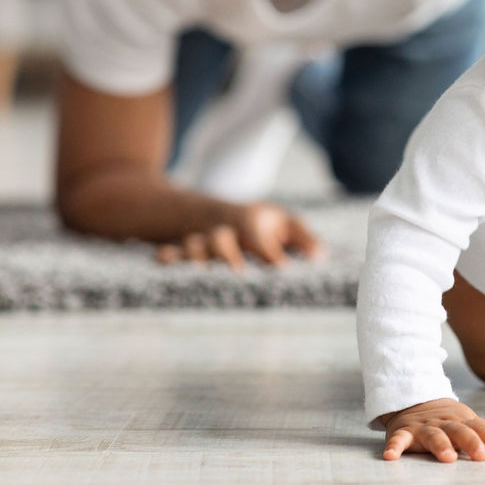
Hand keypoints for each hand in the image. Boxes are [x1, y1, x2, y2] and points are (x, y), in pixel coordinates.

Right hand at [155, 201, 321, 270]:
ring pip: (194, 246)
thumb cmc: (259, 224)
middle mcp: (223, 232)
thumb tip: (322, 258)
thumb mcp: (285, 224)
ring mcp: (200, 242)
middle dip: (228, 254)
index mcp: (251, 223)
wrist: (212, 212)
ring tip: (201, 273)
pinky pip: (169, 253)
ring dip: (196, 257)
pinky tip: (162, 261)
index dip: (270, 252)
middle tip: (239, 272)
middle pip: (222, 239)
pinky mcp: (181, 251)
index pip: (260, 238)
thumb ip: (305, 240)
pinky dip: (165, 257)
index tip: (282, 268)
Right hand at [380, 399, 484, 462]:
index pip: (479, 427)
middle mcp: (443, 422)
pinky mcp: (403, 432)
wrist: (413, 401)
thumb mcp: (466, 422)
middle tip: (481, 456)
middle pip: (459, 430)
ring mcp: (423, 426)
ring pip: (433, 435)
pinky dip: (394, 446)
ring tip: (448, 457)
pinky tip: (391, 456)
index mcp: (461, 420)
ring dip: (440, 445)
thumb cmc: (445, 420)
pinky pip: (398, 439)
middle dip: (471, 442)